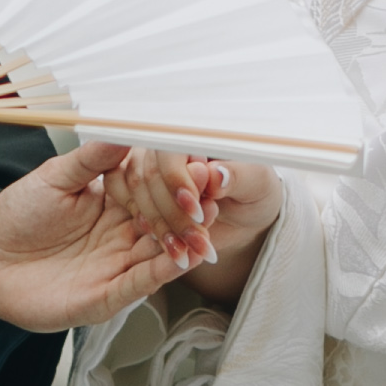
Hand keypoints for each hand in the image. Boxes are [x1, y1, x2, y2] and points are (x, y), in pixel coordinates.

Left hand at [0, 144, 208, 331]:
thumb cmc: (19, 217)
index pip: (152, 185)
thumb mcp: (52, 178)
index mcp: (115, 198)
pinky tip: (182, 259)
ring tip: (203, 229)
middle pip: (166, 219)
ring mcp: (118, 263)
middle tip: (203, 199)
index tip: (192, 166)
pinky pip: (140, 282)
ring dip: (185, 241)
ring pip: (161, 251)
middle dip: (187, 210)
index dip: (172, 178)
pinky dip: (162, 271)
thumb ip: (89, 159)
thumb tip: (125, 131)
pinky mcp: (107, 294)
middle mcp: (124, 230)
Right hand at [103, 148, 281, 311]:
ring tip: (191, 251)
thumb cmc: (255, 190)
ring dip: (162, 227)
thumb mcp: (257, 183)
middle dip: (172, 214)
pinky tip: (174, 248)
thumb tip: (214, 174)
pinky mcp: (141, 193)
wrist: (246, 215)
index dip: (177, 179)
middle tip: (199, 241)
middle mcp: (167, 146)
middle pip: (148, 174)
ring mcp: (149, 168)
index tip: (197, 211)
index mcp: (195, 133)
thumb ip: (236, 175)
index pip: (170, 148)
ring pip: (135, 193)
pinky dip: (151, 231)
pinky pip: (128, 206)